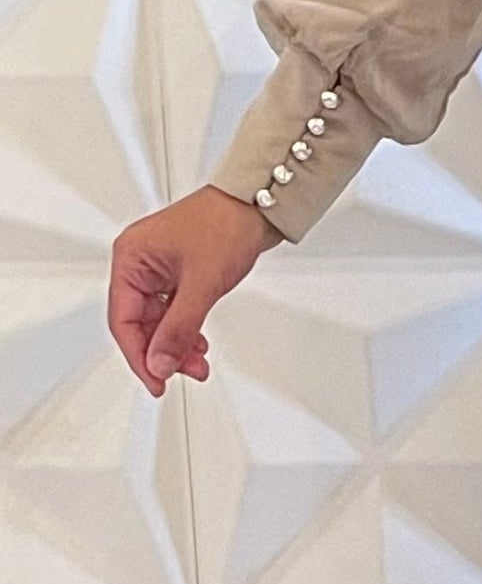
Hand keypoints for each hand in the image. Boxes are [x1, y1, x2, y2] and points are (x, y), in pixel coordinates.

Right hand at [107, 187, 270, 395]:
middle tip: (183, 373)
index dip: (139, 355)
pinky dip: (185, 329)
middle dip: (162, 352)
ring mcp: (159, 268)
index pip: (122, 319)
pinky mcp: (178, 273)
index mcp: (131, 257)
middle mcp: (140, 263)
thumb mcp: (202, 283)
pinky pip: (173, 311)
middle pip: (139, 323)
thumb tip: (160, 362)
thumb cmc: (226, 222)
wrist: (257, 203)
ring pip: (158, 320)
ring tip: (197, 363)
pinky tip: (197, 345)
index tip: (155, 380)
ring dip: (176, 344)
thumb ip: (179, 328)